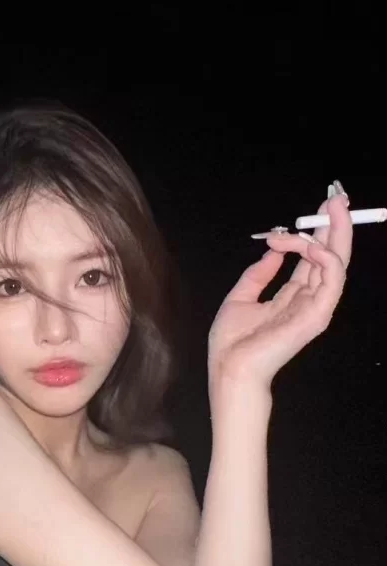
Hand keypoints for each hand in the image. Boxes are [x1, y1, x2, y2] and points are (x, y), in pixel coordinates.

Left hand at [208, 190, 351, 389]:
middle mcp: (309, 299)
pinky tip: (310, 243)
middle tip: (337, 196)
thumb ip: (258, 275)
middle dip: (336, 225)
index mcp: (292, 296)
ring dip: (334, 233)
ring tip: (327, 210)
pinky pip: (332, 278)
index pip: (313, 258)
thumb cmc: (231, 343)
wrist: (229, 369)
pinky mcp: (318, 314)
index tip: (316, 207)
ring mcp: (316, 307)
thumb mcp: (240, 298)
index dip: (316, 232)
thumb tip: (271, 252)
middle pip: (330, 256)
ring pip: (336, 263)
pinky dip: (324, 256)